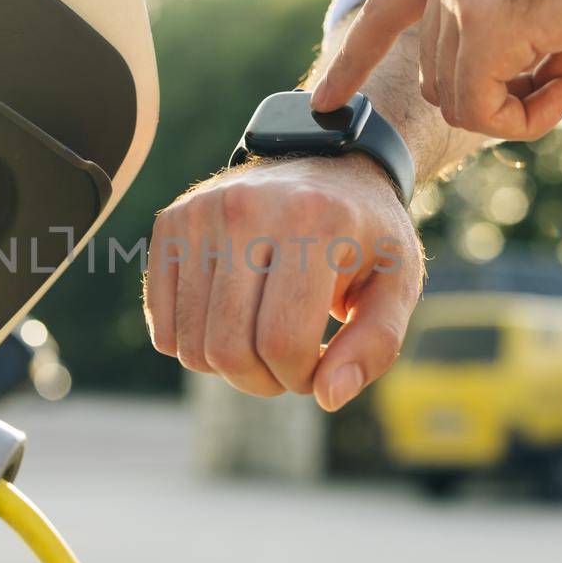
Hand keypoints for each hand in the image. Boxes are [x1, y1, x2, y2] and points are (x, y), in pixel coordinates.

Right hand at [144, 154, 419, 411]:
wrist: (329, 166)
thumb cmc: (367, 235)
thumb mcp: (398, 284)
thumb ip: (374, 346)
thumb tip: (327, 397)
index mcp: (312, 221)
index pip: (282, 341)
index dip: (303, 377)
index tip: (322, 365)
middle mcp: (247, 210)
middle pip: (228, 348)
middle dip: (262, 380)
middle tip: (290, 364)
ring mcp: (200, 214)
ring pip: (189, 345)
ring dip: (228, 368)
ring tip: (262, 342)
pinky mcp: (171, 224)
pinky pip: (163, 326)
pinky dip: (194, 345)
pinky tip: (230, 324)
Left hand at [312, 0, 561, 139]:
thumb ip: (514, 0)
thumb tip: (498, 67)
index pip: (389, 4)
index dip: (356, 58)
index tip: (325, 101)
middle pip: (443, 75)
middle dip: (505, 90)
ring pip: (463, 100)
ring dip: (526, 103)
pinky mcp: (486, 22)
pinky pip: (484, 113)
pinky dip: (531, 117)